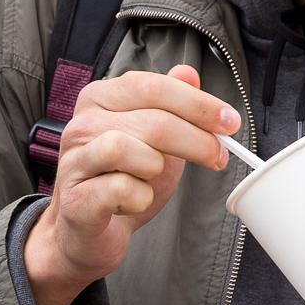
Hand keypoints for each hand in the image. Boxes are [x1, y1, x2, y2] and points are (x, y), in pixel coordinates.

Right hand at [22, 66, 238, 304]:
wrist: (89, 231)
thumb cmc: (123, 180)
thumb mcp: (155, 138)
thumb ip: (171, 104)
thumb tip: (189, 73)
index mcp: (100, 98)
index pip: (153, 86)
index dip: (198, 104)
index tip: (230, 122)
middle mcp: (82, 123)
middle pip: (152, 120)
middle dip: (195, 141)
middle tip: (217, 157)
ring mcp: (74, 160)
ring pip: (130, 150)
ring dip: (156, 168)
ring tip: (152, 179)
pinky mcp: (75, 198)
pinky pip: (121, 189)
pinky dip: (140, 198)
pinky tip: (134, 201)